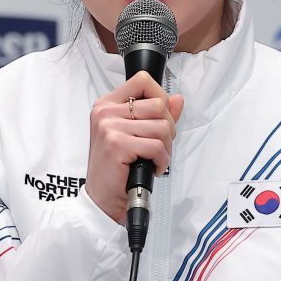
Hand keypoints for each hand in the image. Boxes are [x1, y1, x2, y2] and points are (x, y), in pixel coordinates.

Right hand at [85, 71, 183, 223]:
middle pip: (158, 105)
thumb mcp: (135, 135)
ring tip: (154, 158)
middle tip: (158, 146)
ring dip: (166, 148)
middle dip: (168, 129)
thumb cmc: (116, 168)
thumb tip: (177, 99)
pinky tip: (151, 167)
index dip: (160, 97)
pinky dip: (162, 161)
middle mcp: (106, 111)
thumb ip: (156, 115)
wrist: (102, 199)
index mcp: (108, 104)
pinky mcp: (117, 144)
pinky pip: (157, 146)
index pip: (142, 81)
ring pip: (162, 126)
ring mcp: (110, 126)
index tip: (160, 118)